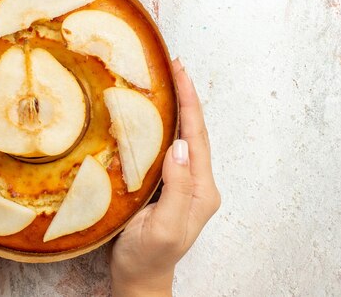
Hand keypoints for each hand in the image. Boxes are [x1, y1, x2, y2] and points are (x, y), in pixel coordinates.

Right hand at [109, 59, 220, 296]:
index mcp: (201, 189)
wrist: (139, 279)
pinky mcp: (167, 184)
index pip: (197, 136)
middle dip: (186, 96)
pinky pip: (167, 147)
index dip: (190, 102)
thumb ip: (177, 188)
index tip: (180, 71)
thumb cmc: (148, 258)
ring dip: (177, 107)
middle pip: (193, 131)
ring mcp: (183, 182)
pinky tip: (153, 112)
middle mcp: (197, 182)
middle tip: (173, 64)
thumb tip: (181, 144)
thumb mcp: (163, 227)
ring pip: (182, 136)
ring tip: (166, 79)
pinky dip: (163, 125)